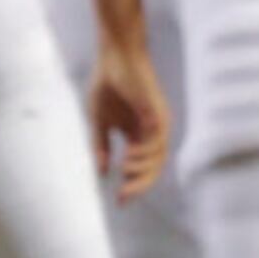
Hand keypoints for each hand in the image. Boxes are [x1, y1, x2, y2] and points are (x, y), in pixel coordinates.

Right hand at [89, 38, 169, 202]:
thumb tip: (102, 172)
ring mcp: (157, 123)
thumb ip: (101, 146)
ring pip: (158, 157)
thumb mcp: (100, 121)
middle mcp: (151, 132)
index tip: (118, 201)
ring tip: (126, 175)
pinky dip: (146, 153)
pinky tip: (130, 157)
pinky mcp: (157, 112)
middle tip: (124, 198)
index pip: (141, 167)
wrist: (114, 56)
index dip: (132, 185)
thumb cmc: (108, 83)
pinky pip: (157, 140)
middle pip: (153, 168)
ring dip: (143, 170)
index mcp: (138, 135)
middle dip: (139, 185)